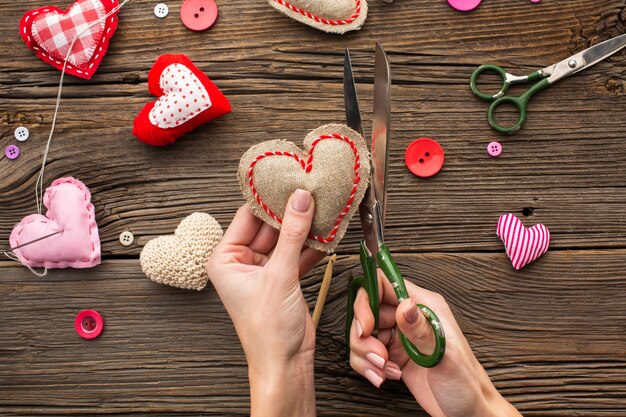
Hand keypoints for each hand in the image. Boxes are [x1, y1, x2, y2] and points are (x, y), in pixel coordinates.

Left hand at [206, 190, 324, 416]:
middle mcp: (242, 261)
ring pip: (286, 239)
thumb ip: (292, 234)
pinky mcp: (284, 279)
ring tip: (324, 207)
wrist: (285, 363)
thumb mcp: (279, 275)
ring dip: (305, 228)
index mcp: (226, 258)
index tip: (287, 179)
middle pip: (269, 226)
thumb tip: (300, 199)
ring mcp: (264, 270)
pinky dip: (313, 246)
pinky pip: (298, 254)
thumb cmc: (267, 330)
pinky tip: (328, 232)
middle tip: (311, 191)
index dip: (268, 199)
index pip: (247, 217)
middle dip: (291, 212)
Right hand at [350, 272, 521, 416]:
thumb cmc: (466, 384)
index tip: (367, 327)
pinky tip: (385, 377)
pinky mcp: (393, 355)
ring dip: (365, 355)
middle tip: (378, 356)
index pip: (384, 284)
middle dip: (364, 336)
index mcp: (425, 306)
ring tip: (383, 371)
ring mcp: (400, 337)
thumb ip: (422, 330)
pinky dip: (368, 367)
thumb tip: (406, 305)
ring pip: (364, 334)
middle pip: (368, 311)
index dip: (367, 302)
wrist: (469, 412)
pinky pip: (366, 354)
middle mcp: (410, 317)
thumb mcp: (445, 356)